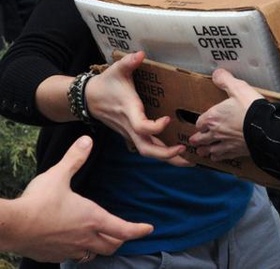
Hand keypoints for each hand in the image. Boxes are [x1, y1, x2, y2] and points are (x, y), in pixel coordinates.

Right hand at [4, 136, 152, 261]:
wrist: (12, 226)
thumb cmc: (37, 202)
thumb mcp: (58, 175)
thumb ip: (75, 158)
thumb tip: (87, 140)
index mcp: (93, 219)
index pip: (124, 229)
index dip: (139, 230)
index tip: (149, 228)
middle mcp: (85, 238)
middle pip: (112, 245)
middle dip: (121, 239)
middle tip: (125, 232)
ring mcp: (69, 250)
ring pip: (94, 254)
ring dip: (101, 247)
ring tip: (103, 238)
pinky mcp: (53, 256)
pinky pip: (73, 257)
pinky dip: (80, 252)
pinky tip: (74, 244)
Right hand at [85, 51, 189, 165]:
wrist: (87, 98)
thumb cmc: (105, 84)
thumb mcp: (116, 70)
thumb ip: (128, 62)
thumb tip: (140, 54)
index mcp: (129, 111)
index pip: (141, 127)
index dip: (155, 127)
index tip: (168, 119)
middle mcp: (130, 126)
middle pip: (146, 149)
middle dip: (166, 154)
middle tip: (187, 152)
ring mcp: (130, 133)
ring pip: (148, 152)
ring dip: (168, 157)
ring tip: (189, 160)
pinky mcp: (132, 135)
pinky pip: (147, 148)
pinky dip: (162, 153)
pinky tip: (178, 153)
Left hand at [190, 69, 263, 160]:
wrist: (264, 128)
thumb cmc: (250, 107)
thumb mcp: (238, 88)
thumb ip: (226, 80)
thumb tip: (216, 73)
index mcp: (212, 117)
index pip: (200, 122)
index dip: (200, 123)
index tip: (201, 124)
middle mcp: (215, 132)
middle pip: (200, 139)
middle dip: (197, 140)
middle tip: (195, 140)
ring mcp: (224, 144)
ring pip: (209, 151)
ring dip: (204, 151)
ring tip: (202, 151)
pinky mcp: (234, 152)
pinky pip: (221, 158)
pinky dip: (217, 158)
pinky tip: (218, 157)